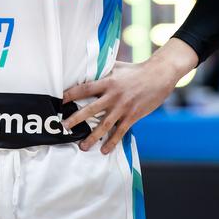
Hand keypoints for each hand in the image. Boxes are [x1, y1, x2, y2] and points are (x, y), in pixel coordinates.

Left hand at [62, 38, 195, 153]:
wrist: (159, 75)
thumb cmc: (137, 70)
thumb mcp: (118, 67)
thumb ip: (103, 70)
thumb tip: (89, 70)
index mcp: (108, 82)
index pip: (84, 88)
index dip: (71, 94)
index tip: (59, 101)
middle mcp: (113, 95)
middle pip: (90, 109)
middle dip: (76, 119)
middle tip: (63, 127)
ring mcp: (123, 107)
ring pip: (104, 125)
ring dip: (92, 137)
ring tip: (82, 147)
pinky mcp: (133, 116)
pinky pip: (120, 131)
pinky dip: (112, 142)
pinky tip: (104, 151)